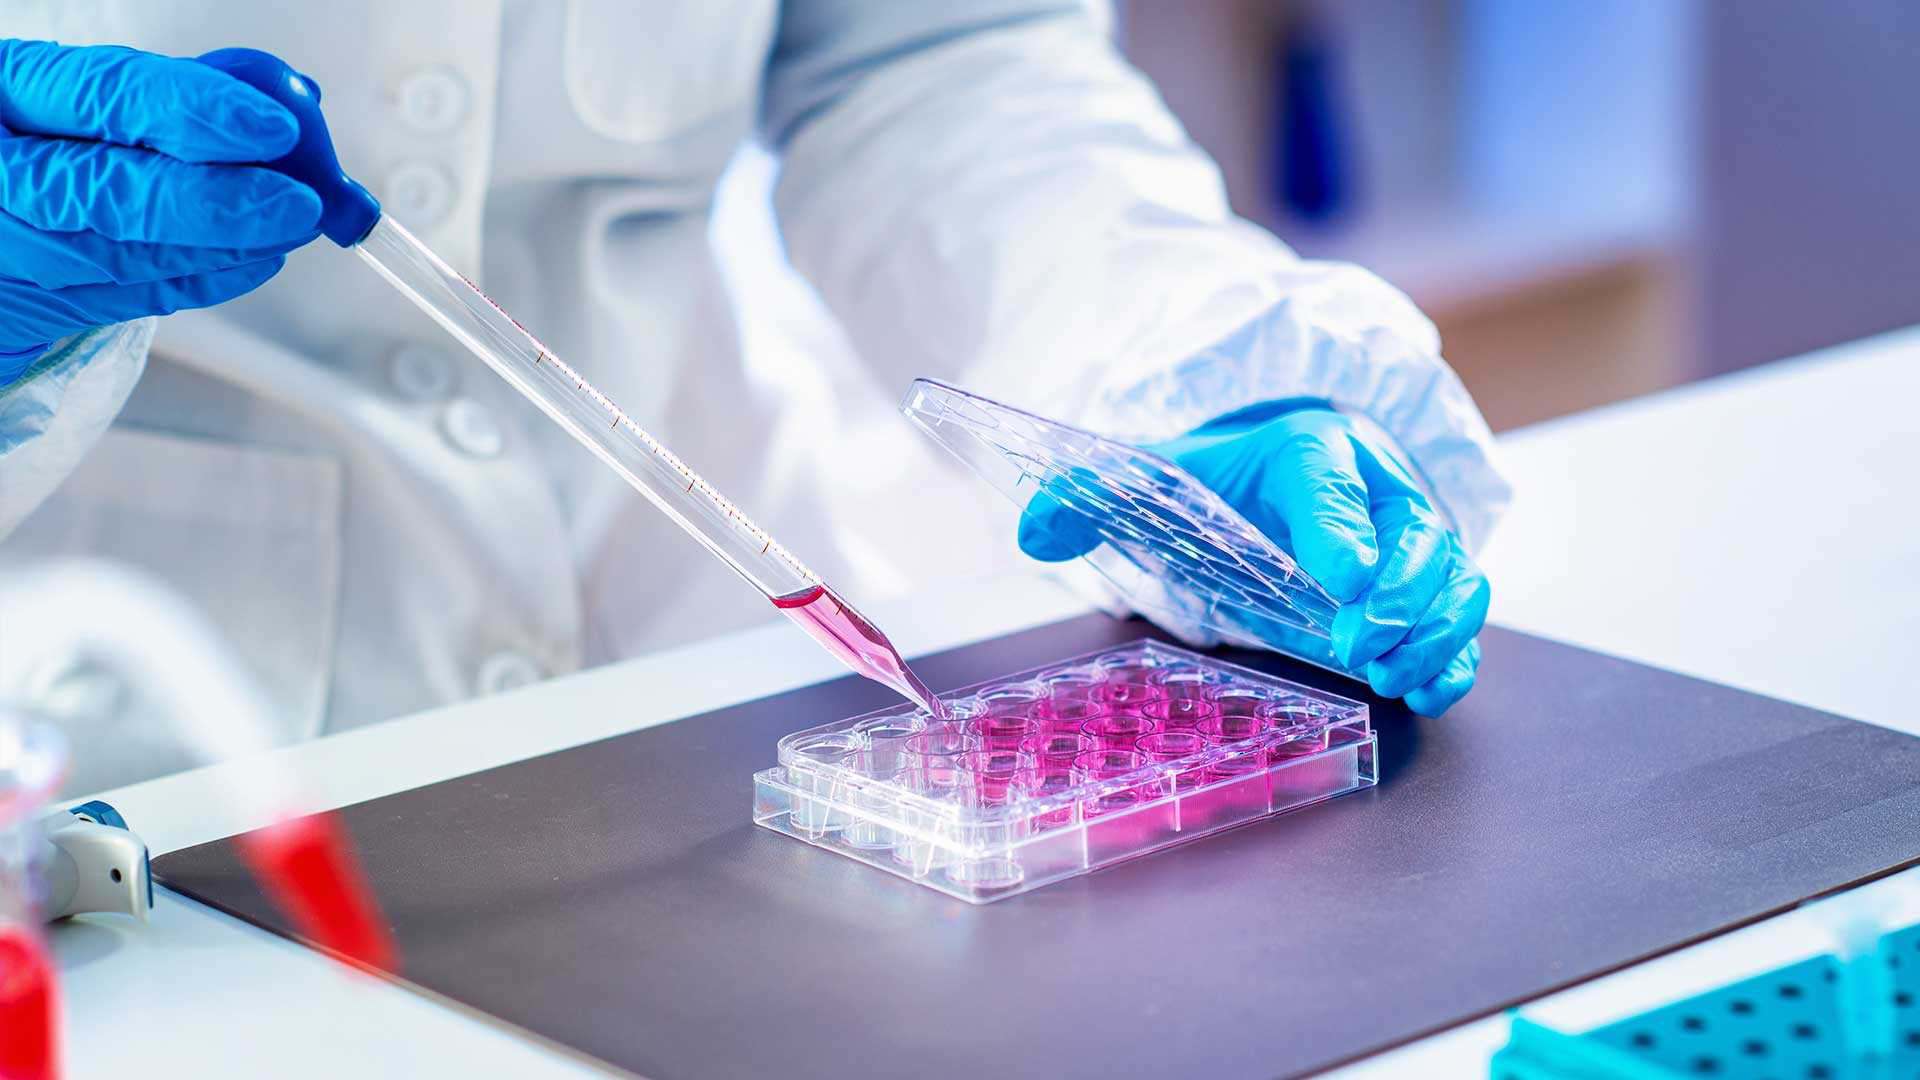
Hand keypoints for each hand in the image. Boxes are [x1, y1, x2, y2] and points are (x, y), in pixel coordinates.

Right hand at [0, 39, 321, 380]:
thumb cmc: (37, 143)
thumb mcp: (69, 100)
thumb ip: (148, 107)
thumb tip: (263, 116)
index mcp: (2, 91)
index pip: (102, 96)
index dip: (192, 111)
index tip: (272, 127)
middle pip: (108, 192)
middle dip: (216, 200)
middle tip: (296, 203)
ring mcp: (6, 246)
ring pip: (122, 256)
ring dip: (221, 246)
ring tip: (289, 228)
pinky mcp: (26, 308)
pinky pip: (124, 300)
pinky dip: (198, 280)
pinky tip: (254, 261)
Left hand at [1019, 405, 1488, 715]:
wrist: (1270, 475)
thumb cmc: (1219, 482)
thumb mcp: (1151, 479)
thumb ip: (1090, 498)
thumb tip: (1037, 529)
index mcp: (1308, 449)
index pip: (1331, 477)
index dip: (1340, 525)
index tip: (1338, 577)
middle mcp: (1374, 485)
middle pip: (1416, 529)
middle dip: (1397, 592)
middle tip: (1355, 643)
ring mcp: (1411, 536)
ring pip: (1454, 573)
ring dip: (1434, 628)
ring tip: (1390, 675)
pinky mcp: (1427, 583)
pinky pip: (1461, 615)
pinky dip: (1453, 654)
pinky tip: (1424, 691)